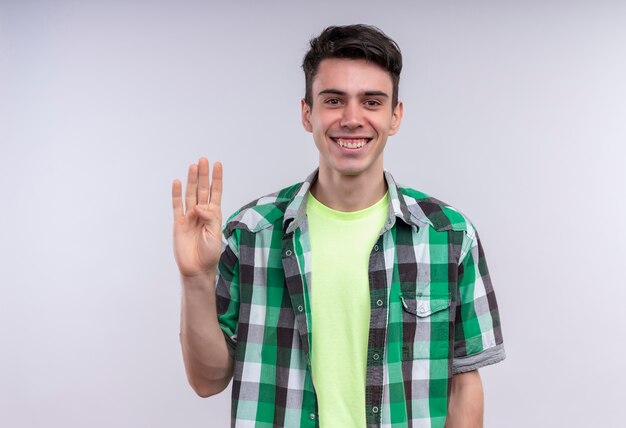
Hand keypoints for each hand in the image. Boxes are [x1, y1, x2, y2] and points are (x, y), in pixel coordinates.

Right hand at [172, 158, 222, 277]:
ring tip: (193, 166)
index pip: (216, 192)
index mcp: (214, 215)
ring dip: (191, 181)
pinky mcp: (179, 223)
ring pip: (190, 194)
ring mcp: (190, 217)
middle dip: (203, 175)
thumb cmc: (209, 253)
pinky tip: (177, 182)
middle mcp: (202, 213)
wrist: (196, 269)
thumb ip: (209, 218)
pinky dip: (176, 194)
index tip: (217, 164)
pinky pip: (177, 206)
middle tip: (203, 160)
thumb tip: (198, 205)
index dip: (217, 179)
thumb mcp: (215, 235)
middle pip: (202, 190)